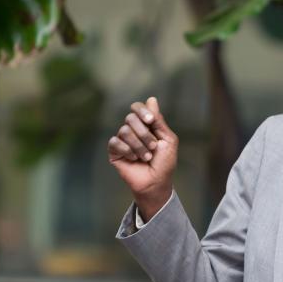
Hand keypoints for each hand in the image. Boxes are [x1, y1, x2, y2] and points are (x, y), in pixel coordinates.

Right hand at [108, 97, 177, 220]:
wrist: (156, 182)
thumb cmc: (164, 162)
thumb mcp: (167, 139)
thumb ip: (159, 120)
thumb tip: (151, 99)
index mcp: (146, 125)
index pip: (138, 108)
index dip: (142, 111)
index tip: (150, 120)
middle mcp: (133, 130)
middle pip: (130, 117)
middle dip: (144, 133)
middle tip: (153, 147)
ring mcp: (123, 140)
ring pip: (124, 130)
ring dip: (138, 145)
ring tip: (146, 157)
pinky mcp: (114, 151)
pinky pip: (115, 142)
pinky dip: (128, 151)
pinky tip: (133, 159)